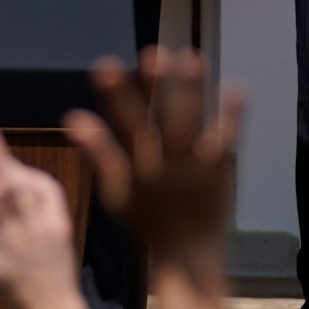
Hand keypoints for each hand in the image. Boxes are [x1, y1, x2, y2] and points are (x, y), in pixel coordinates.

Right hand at [0, 125, 84, 308]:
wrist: (52, 308)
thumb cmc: (12, 291)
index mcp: (5, 236)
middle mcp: (27, 226)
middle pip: (11, 183)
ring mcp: (47, 224)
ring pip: (30, 185)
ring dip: (15, 163)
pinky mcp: (61, 225)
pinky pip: (51, 194)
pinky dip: (37, 178)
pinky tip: (26, 171)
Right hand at [63, 47, 245, 287]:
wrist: (188, 254)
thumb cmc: (148, 223)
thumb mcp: (115, 192)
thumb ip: (98, 154)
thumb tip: (73, 119)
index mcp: (137, 168)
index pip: (123, 125)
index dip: (114, 96)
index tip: (104, 65)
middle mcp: (165, 165)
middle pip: (161, 121)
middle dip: (157, 88)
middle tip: (154, 54)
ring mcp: (195, 169)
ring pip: (193, 125)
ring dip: (193, 92)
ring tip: (192, 57)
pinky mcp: (220, 172)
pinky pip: (226, 140)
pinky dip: (231, 115)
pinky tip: (235, 87)